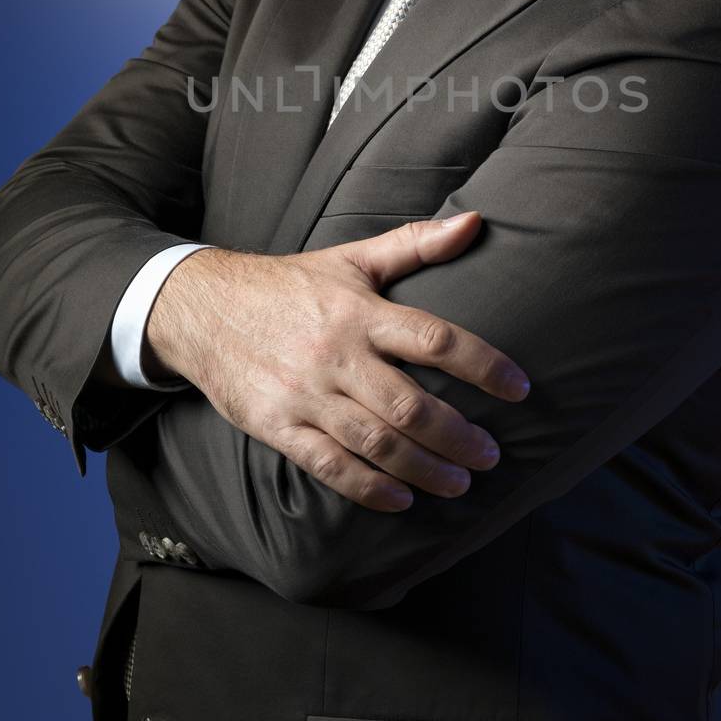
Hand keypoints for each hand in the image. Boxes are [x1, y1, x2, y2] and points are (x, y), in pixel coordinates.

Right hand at [143, 211, 529, 511]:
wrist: (200, 308)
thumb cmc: (288, 284)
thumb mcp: (351, 258)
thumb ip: (415, 244)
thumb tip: (475, 222)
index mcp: (360, 312)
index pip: (435, 338)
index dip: (484, 365)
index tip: (520, 388)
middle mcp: (337, 355)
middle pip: (410, 404)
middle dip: (458, 436)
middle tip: (492, 455)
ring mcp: (306, 394)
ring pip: (376, 441)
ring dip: (424, 469)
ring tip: (460, 484)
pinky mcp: (278, 425)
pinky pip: (329, 465)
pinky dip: (368, 488)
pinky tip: (401, 499)